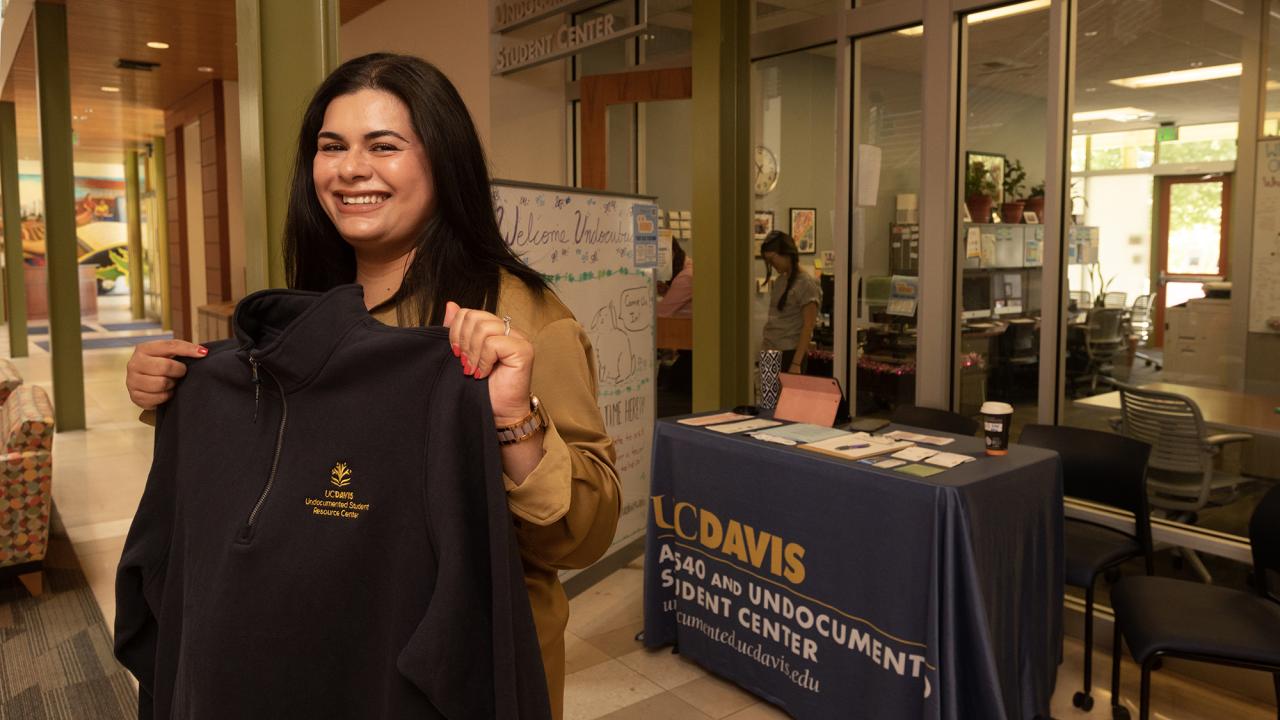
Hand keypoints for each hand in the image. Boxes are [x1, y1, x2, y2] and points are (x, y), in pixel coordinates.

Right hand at [125, 339, 207, 409]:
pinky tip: (165, 392)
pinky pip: (158, 398)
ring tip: (171, 382)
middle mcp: (134, 364)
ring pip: (161, 384)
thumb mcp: (168, 354)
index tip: (203, 354)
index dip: (188, 349)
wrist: (144, 382)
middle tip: (180, 373)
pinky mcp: (135, 397)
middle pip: (165, 367)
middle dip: (178, 371)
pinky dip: (166, 396)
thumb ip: (182, 350)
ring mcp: (132, 381)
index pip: (169, 346)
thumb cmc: (160, 365)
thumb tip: (203, 352)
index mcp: (143, 349)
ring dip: (171, 385)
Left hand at [443, 302, 534, 424]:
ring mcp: (518, 338)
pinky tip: (483, 373)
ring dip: (473, 353)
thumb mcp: (463, 355)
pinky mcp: (523, 350)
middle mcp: (508, 329)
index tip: (456, 353)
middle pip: (475, 317)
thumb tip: (450, 305)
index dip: (456, 331)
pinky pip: (493, 343)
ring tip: (472, 369)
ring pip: (483, 328)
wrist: (498, 412)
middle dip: (463, 342)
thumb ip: (458, 331)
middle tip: (464, 363)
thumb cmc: (483, 388)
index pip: (469, 312)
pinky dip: (483, 360)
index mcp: (494, 328)